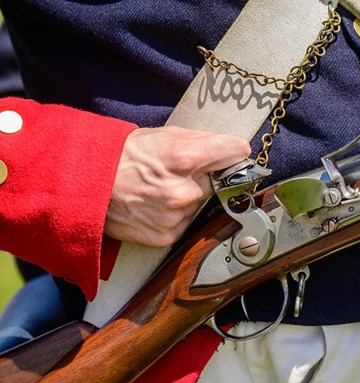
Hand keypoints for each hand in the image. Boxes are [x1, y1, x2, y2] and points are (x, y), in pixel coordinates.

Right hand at [105, 125, 250, 246]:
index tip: (231, 152)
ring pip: (203, 202)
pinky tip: (157, 203)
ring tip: (163, 187)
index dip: (234, 150)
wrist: (88, 184)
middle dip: (208, 175)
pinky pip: (187, 221)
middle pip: (220, 180)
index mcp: (185, 158)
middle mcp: (183, 191)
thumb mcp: (164, 134)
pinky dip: (178, 214)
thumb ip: (203, 140)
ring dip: (192, 196)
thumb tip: (235, 147)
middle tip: (182, 170)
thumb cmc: (126, 155)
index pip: (236, 151)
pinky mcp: (167, 235)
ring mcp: (175, 216)